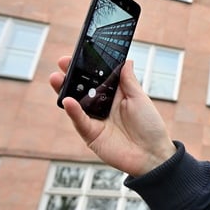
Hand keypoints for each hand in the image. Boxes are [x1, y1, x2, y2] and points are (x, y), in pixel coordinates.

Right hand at [50, 56, 176, 176]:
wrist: (153, 155)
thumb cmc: (150, 126)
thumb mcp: (140, 99)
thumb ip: (128, 81)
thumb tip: (126, 60)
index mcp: (115, 95)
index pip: (97, 78)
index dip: (87, 67)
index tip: (77, 54)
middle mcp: (102, 107)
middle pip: (82, 89)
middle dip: (70, 76)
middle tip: (61, 63)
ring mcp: (95, 121)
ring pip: (76, 104)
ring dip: (65, 91)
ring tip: (56, 78)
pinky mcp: (91, 135)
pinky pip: (80, 121)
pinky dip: (73, 111)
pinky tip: (67, 101)